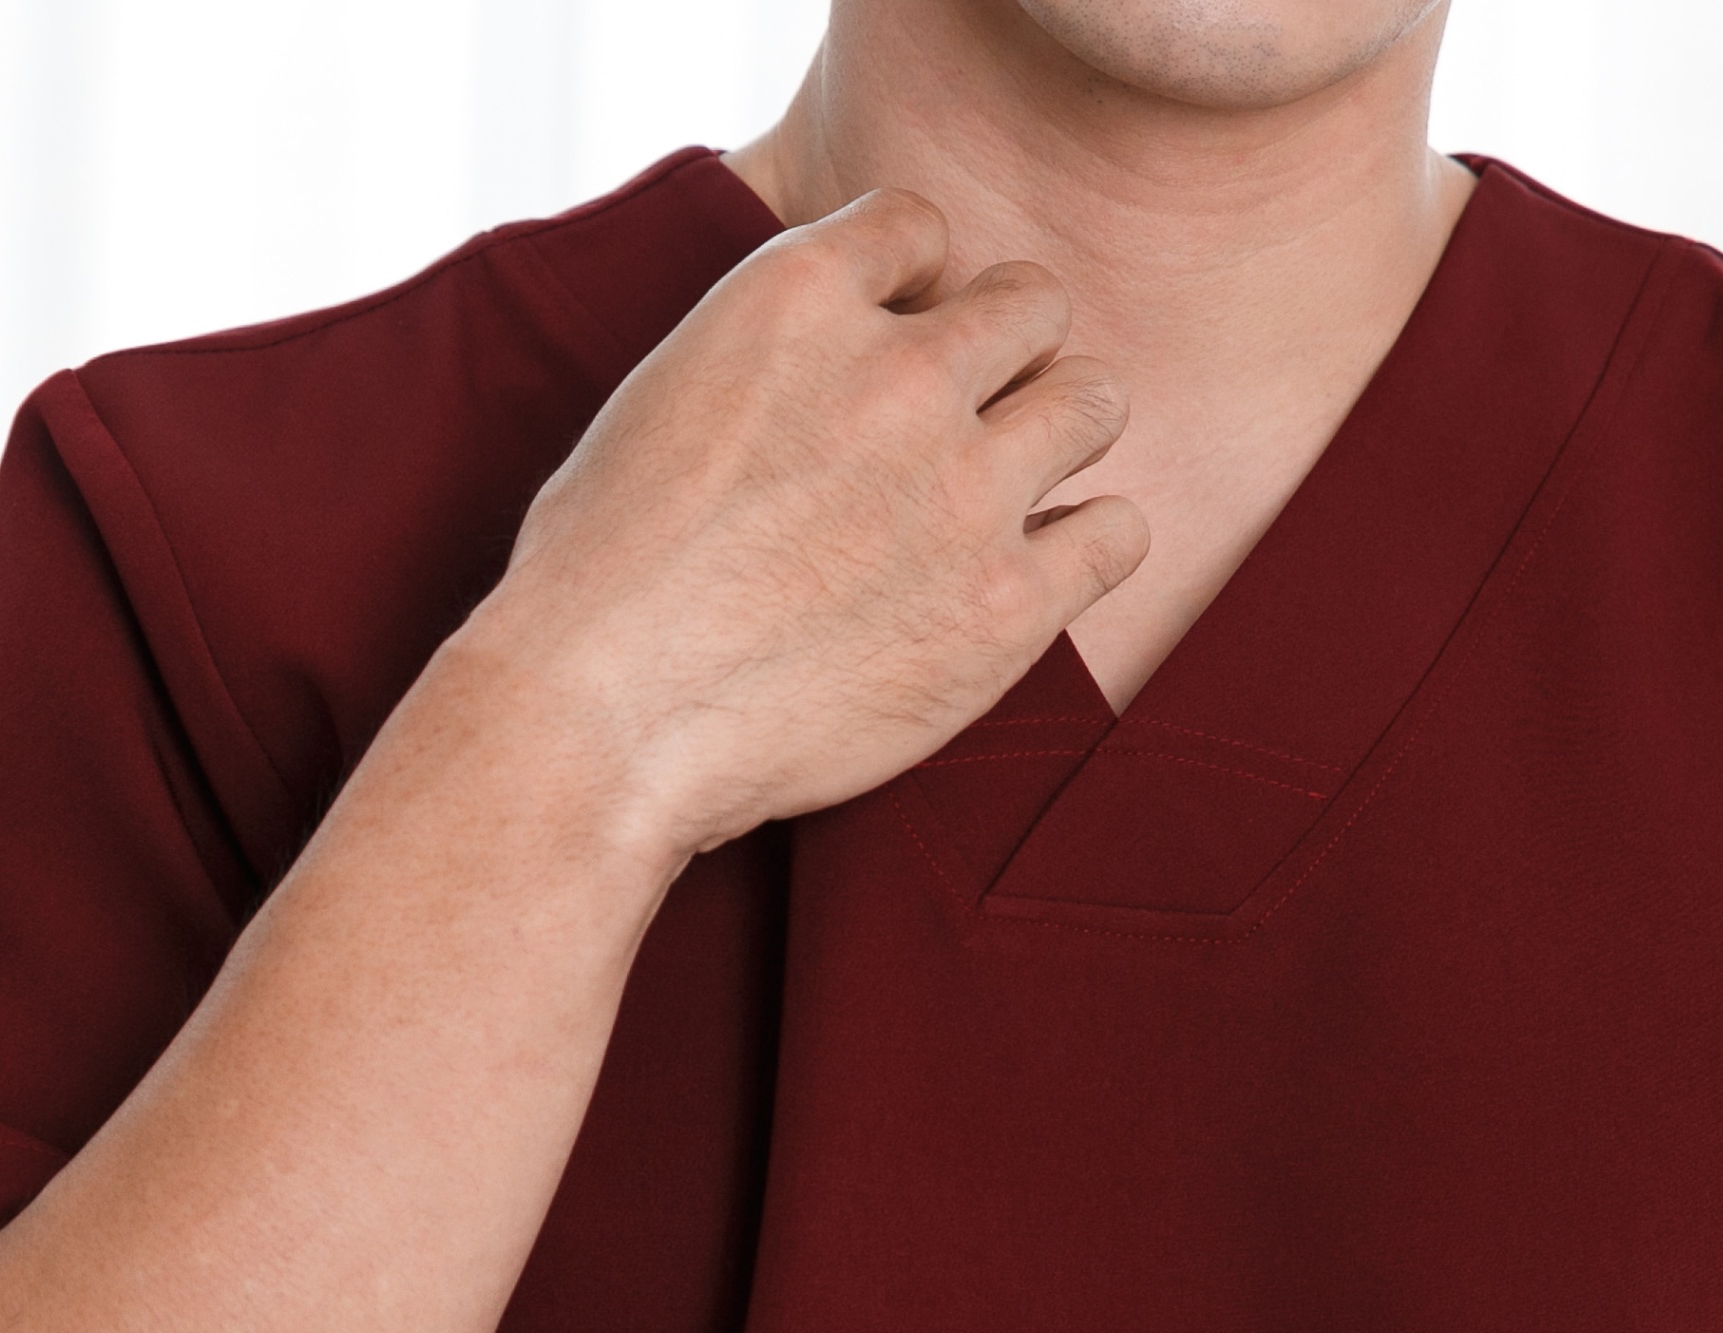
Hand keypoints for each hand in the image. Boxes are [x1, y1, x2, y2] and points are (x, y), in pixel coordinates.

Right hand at [445, 187, 1148, 859]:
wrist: (608, 716)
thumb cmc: (601, 572)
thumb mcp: (663, 390)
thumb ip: (767, 343)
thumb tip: (832, 344)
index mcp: (796, 299)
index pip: (917, 225)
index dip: (914, 279)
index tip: (898, 331)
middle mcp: (899, 374)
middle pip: (1033, 300)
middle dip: (1009, 346)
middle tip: (974, 410)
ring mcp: (966, 487)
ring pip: (1094, 399)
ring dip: (1062, 431)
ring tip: (1015, 482)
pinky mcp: (1010, 602)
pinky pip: (1120, 533)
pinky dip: (1089, 546)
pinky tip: (1042, 569)